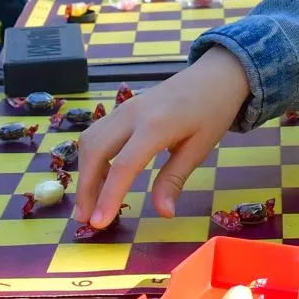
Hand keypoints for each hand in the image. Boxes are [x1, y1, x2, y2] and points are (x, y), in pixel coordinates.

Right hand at [73, 47, 251, 227]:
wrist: (214, 75)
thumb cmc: (212, 112)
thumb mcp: (199, 149)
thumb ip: (174, 180)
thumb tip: (164, 213)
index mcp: (156, 125)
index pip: (124, 165)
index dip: (109, 196)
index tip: (99, 223)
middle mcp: (132, 114)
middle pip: (96, 151)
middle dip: (86, 188)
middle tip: (85, 220)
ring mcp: (124, 108)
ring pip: (90, 141)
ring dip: (84, 173)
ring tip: (88, 205)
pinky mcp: (122, 109)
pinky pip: (97, 133)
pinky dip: (91, 158)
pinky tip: (97, 179)